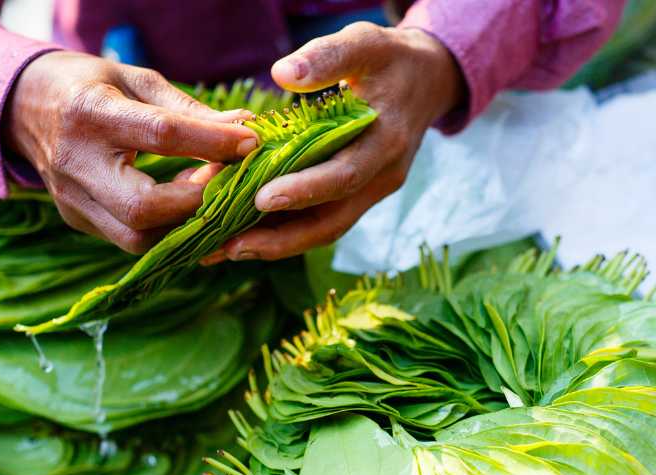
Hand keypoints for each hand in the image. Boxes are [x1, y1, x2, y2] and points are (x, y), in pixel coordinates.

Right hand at [4, 51, 258, 253]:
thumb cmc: (91, 86)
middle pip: (142, 207)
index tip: (250, 142)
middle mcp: (76, 163)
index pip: (160, 135)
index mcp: (91, 113)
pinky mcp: (76, 220)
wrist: (23, 107)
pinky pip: (129, 240)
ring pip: (136, 238)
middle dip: (196, 202)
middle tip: (227, 182)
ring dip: (183, 223)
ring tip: (205, 193)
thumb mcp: (136, 81)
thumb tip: (245, 128)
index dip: (211, 143)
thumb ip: (189, 110)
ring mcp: (72, 200)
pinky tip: (184, 206)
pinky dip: (166, 229)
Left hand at [205, 22, 463, 263]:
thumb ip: (327, 56)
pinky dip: (285, 230)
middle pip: (332, 221)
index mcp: (386, 141)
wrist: (429, 81)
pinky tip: (245, 233)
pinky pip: (322, 220)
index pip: (343, 175)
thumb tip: (283, 74)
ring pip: (325, 229)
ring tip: (227, 249)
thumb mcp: (366, 43)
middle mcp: (382, 176)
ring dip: (277, 244)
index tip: (259, 199)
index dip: (303, 190)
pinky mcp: (359, 196)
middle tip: (230, 245)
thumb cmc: (391, 59)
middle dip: (281, 239)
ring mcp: (372, 192)